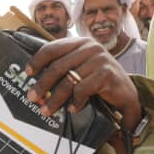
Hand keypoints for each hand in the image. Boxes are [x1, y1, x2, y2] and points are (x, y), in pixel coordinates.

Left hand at [25, 38, 141, 153]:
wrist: (125, 92)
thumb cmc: (98, 80)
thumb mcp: (79, 68)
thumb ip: (63, 69)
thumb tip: (36, 83)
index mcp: (79, 43)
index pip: (52, 48)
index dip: (37, 61)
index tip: (28, 73)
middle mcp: (89, 47)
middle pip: (57, 67)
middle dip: (42, 85)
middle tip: (32, 97)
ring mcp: (99, 59)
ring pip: (68, 81)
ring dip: (55, 99)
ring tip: (47, 110)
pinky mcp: (107, 73)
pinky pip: (83, 89)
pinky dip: (76, 101)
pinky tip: (73, 109)